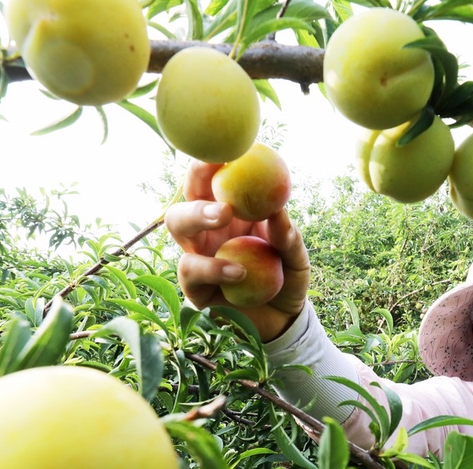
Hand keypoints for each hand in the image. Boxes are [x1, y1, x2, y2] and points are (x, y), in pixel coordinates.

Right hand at [164, 160, 309, 341]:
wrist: (284, 319)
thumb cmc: (287, 277)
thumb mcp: (296, 256)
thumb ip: (288, 236)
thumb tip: (279, 208)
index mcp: (229, 212)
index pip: (214, 179)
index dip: (213, 159)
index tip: (227, 145)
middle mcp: (207, 229)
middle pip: (188, 191)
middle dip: (195, 180)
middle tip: (220, 171)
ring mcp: (196, 255)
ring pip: (177, 224)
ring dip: (197, 215)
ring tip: (223, 215)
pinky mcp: (194, 287)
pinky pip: (191, 270)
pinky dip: (214, 267)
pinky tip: (239, 271)